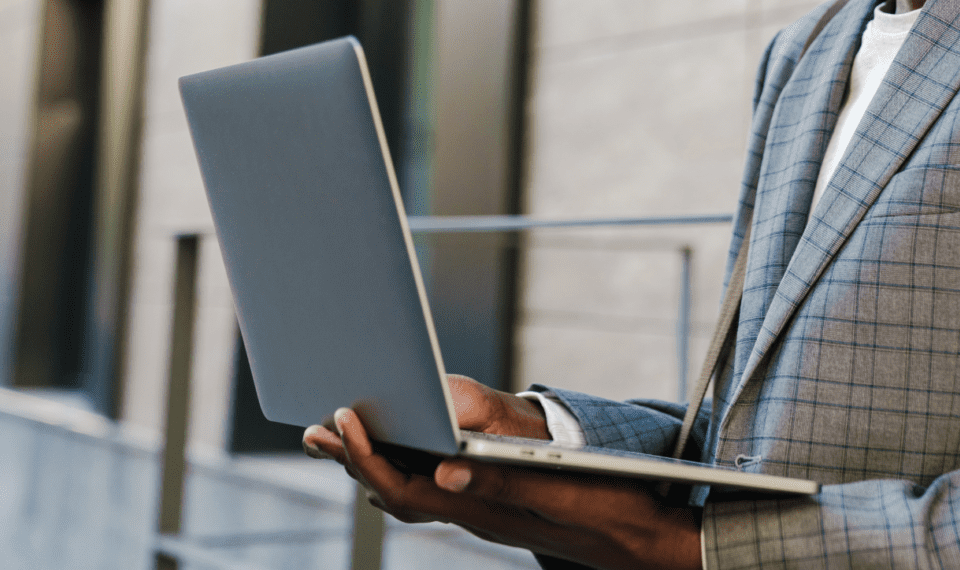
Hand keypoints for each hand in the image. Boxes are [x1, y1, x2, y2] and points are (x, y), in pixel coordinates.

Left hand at [301, 377, 700, 569]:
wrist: (643, 541)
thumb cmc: (609, 507)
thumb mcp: (559, 490)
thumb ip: (502, 481)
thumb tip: (442, 470)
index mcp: (483, 509)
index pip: (406, 488)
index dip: (367, 456)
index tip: (342, 419)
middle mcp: (476, 516)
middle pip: (397, 491)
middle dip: (355, 458)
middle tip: (315, 428)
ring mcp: (486, 515)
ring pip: (413, 492)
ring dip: (375, 463)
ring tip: (341, 437)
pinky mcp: (500, 507)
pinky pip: (438, 490)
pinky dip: (409, 468)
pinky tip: (407, 459)